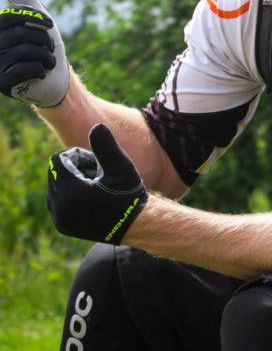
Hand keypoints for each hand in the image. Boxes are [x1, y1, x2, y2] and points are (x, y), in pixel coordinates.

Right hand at [0, 0, 69, 106]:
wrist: (56, 80)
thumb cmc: (43, 46)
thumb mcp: (33, 17)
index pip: (9, 17)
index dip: (33, 18)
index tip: (49, 24)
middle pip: (21, 34)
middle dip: (43, 40)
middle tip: (49, 49)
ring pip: (26, 51)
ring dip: (46, 56)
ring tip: (48, 61)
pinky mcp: (2, 84)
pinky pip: (25, 68)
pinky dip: (41, 69)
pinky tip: (41, 73)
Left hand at [47, 124, 147, 244]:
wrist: (135, 224)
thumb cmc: (130, 193)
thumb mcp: (121, 167)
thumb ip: (106, 147)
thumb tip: (97, 125)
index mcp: (70, 192)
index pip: (59, 160)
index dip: (79, 156)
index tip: (98, 165)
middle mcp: (60, 208)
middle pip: (56, 172)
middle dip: (75, 169)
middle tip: (99, 177)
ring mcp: (60, 219)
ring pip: (56, 186)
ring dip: (73, 181)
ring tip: (96, 188)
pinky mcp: (62, 225)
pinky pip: (57, 200)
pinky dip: (70, 194)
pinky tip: (91, 199)